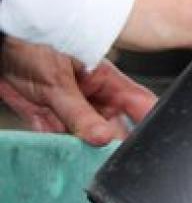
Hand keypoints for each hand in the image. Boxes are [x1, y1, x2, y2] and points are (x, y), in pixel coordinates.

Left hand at [0, 37, 155, 145]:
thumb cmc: (31, 45)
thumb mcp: (58, 83)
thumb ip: (80, 114)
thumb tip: (103, 137)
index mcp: (107, 80)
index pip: (140, 105)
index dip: (149, 125)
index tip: (146, 147)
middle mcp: (93, 97)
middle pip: (113, 129)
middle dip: (110, 145)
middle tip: (104, 157)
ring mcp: (71, 109)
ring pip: (86, 139)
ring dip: (81, 150)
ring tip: (79, 157)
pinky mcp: (48, 120)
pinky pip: (58, 142)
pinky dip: (57, 150)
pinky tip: (57, 150)